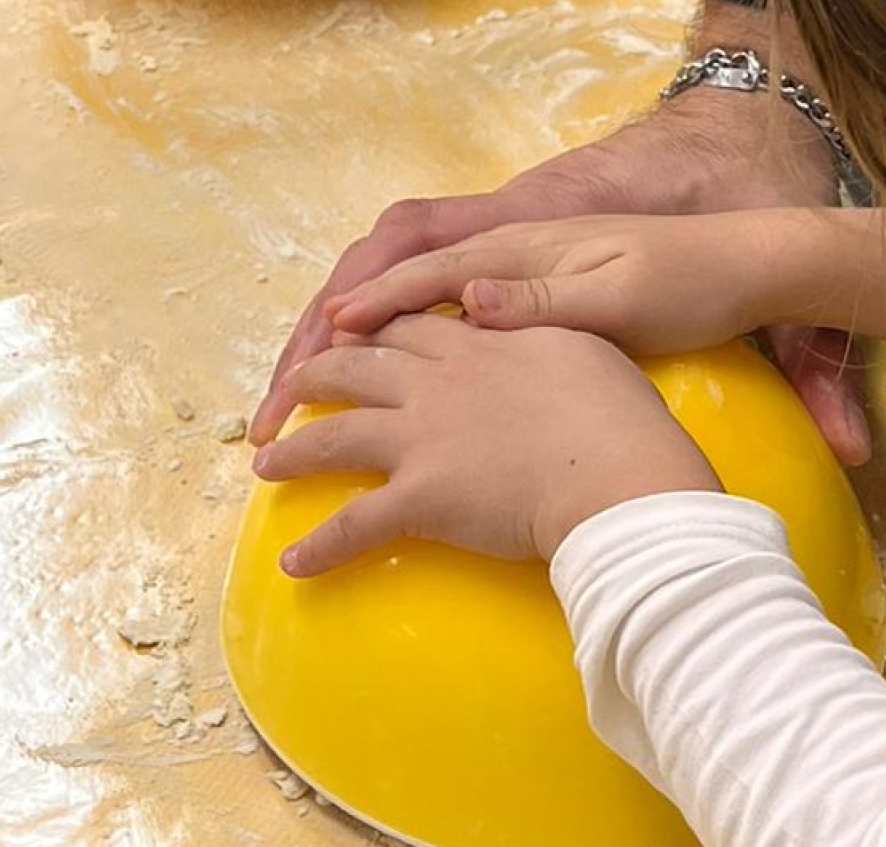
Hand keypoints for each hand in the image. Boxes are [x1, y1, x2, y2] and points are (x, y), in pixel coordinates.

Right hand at [251, 82, 869, 461]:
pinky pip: (432, 282)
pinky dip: (388, 316)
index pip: (417, 265)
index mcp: (523, 233)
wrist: (752, 241)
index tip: (314, 359)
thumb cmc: (697, 271)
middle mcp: (506, 230)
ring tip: (300, 384)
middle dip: (327, 318)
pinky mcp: (528, 264)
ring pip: (403, 267)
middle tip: (281, 391)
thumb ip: (549, 300)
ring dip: (347, 317)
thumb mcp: (632, 293)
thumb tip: (464, 302)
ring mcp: (514, 244)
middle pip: (389, 260)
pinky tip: (373, 361)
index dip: (361, 310)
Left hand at [253, 313, 719, 575]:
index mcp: (480, 346)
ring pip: (336, 436)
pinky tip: (293, 563)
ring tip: (265, 463)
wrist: (618, 473)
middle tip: (291, 388)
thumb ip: (537, 328)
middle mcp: (439, 383)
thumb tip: (512, 322)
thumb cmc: (620, 416)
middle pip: (356, 367)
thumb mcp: (583, 345)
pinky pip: (355, 524)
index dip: (376, 327)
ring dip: (294, 450)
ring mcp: (423, 438)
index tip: (354, 332)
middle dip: (315, 374)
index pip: (410, 325)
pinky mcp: (421, 497)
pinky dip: (320, 546)